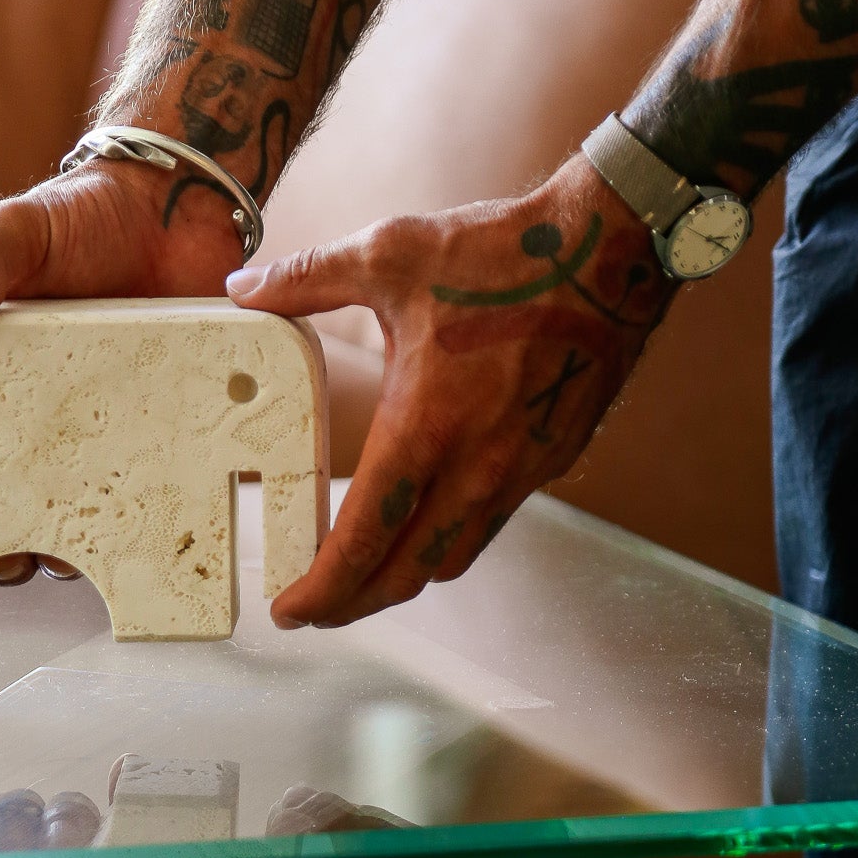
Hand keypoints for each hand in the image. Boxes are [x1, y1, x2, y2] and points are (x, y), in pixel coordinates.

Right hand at [0, 153, 245, 582]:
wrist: (176, 202)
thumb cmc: (81, 216)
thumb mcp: (17, 229)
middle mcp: (58, 426)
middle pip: (34, 516)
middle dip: (27, 549)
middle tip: (32, 553)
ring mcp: (123, 430)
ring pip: (107, 512)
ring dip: (103, 534)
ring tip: (105, 526)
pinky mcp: (181, 423)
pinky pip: (176, 476)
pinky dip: (177, 498)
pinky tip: (174, 504)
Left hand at [226, 153, 670, 627]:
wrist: (614, 249)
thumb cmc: (506, 252)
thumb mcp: (389, 254)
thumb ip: (307, 279)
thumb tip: (243, 290)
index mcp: (426, 426)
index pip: (363, 540)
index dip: (321, 588)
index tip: (290, 608)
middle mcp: (476, 465)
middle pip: (407, 574)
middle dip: (355, 603)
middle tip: (317, 608)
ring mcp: (520, 470)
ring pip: (453, 558)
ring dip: (405, 577)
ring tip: (366, 573)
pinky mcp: (550, 460)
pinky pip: (490, 523)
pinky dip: (449, 539)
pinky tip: (427, 519)